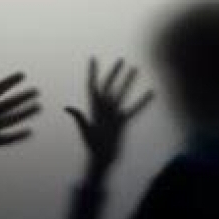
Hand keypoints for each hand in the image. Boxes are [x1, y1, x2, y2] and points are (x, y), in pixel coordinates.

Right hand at [0, 66, 39, 162]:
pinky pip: (7, 139)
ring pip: (12, 119)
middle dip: (24, 96)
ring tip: (38, 107)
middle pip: (10, 103)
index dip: (11, 81)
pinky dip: (18, 135)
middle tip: (37, 91)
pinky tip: (29, 131)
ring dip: (26, 113)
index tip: (22, 75)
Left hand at [65, 59, 152, 176]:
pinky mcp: (122, 121)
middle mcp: (104, 107)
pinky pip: (134, 108)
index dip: (93, 72)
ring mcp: (114, 113)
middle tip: (121, 60)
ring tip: (135, 69)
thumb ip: (79, 117)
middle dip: (114, 73)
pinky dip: (142, 101)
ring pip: (122, 93)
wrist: (102, 159)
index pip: (93, 85)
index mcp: (94, 107)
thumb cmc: (92, 147)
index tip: (93, 58)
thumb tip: (68, 107)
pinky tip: (150, 92)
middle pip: (110, 85)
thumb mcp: (86, 130)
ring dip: (128, 82)